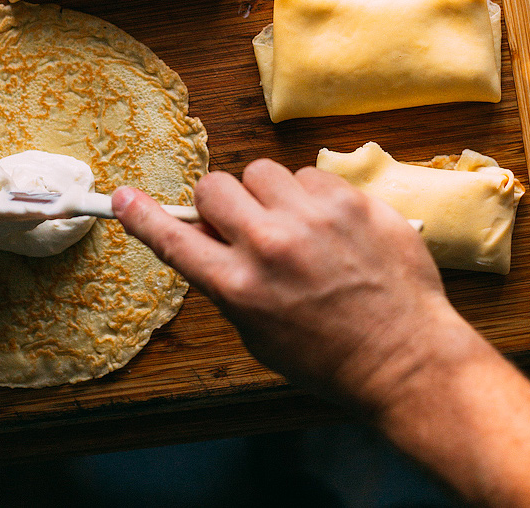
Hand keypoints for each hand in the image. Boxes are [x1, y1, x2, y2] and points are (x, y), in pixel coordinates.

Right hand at [112, 159, 473, 413]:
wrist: (406, 357)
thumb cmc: (330, 358)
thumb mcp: (260, 336)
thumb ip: (229, 285)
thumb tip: (214, 239)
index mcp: (240, 287)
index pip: (175, 239)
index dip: (143, 216)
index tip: (122, 197)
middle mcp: (270, 245)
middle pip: (215, 186)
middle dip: (222, 203)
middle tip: (243, 223)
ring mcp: (314, 218)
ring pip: (262, 172)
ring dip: (269, 196)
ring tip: (296, 226)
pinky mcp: (350, 201)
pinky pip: (310, 175)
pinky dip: (312, 196)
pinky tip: (331, 226)